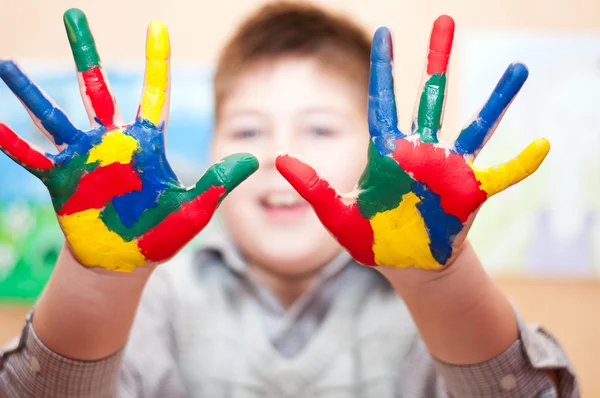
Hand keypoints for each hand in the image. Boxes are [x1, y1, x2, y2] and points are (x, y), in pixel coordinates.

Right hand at [0, 9, 256, 271]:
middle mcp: (112, 143)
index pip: (153, 94)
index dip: (156, 61)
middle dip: (85, 52)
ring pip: (54, 115)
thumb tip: (254, 159)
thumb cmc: (161, 234)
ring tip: (6, 64)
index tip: (158, 27)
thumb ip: (218, 182)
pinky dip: (11, 141)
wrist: (126, 262)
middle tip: (74, 15)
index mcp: (146, 144)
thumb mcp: (194, 208)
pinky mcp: (61, 181)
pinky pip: (31, 156)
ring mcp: (84, 159)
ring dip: (30, 91)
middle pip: (96, 88)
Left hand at [276, 16, 548, 269]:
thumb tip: (279, 159)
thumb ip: (313, 187)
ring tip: (518, 69)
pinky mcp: (469, 192)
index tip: (382, 33)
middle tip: (445, 20)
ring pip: (473, 124)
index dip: (383, 67)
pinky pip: (501, 174)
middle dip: (436, 58)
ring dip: (496, 98)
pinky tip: (543, 146)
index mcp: (386, 153)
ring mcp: (447, 169)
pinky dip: (520, 163)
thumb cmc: (373, 241)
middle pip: (430, 96)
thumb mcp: (338, 216)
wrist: (406, 266)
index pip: (383, 100)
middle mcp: (419, 151)